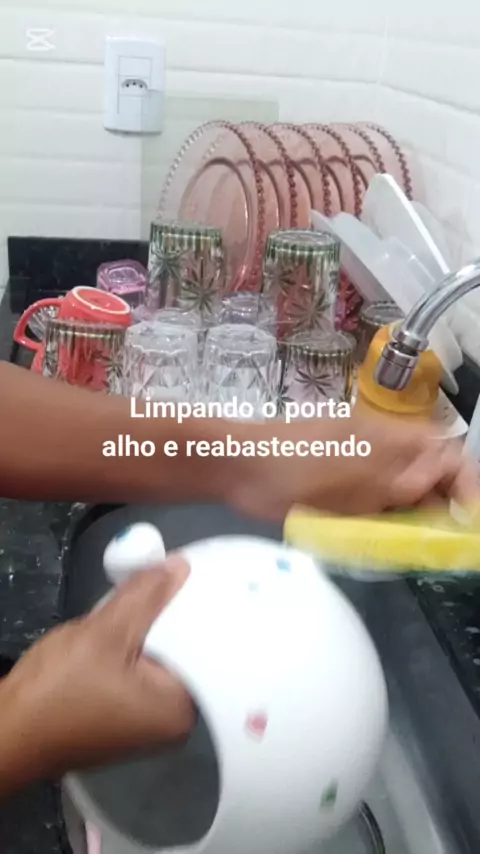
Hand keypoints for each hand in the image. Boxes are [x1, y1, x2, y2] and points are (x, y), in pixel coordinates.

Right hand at [1, 557, 194, 781]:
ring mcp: (144, 722)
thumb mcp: (105, 633)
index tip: (191, 572)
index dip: (194, 605)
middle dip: (165, 615)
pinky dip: (128, 646)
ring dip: (142, 628)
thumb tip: (180, 567)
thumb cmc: (57, 690)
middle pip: (182, 650)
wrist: (6, 732)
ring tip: (136, 596)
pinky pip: (137, 670)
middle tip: (158, 578)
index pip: (206, 645)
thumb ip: (146, 596)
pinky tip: (116, 626)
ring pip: (157, 657)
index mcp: (180, 709)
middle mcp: (172, 721)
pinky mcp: (120, 716)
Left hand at [231, 410, 477, 519]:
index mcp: (394, 436)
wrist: (238, 465)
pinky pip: (373, 496)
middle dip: (437, 508)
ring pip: (401, 488)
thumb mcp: (358, 484)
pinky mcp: (339, 477)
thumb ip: (406, 485)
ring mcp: (359, 459)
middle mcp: (383, 443)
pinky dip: (379, 517)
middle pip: (429, 474)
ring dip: (408, 515)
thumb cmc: (297, 471)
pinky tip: (371, 536)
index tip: (464, 525)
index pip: (450, 457)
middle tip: (432, 543)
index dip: (466, 489)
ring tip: (402, 543)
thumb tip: (442, 486)